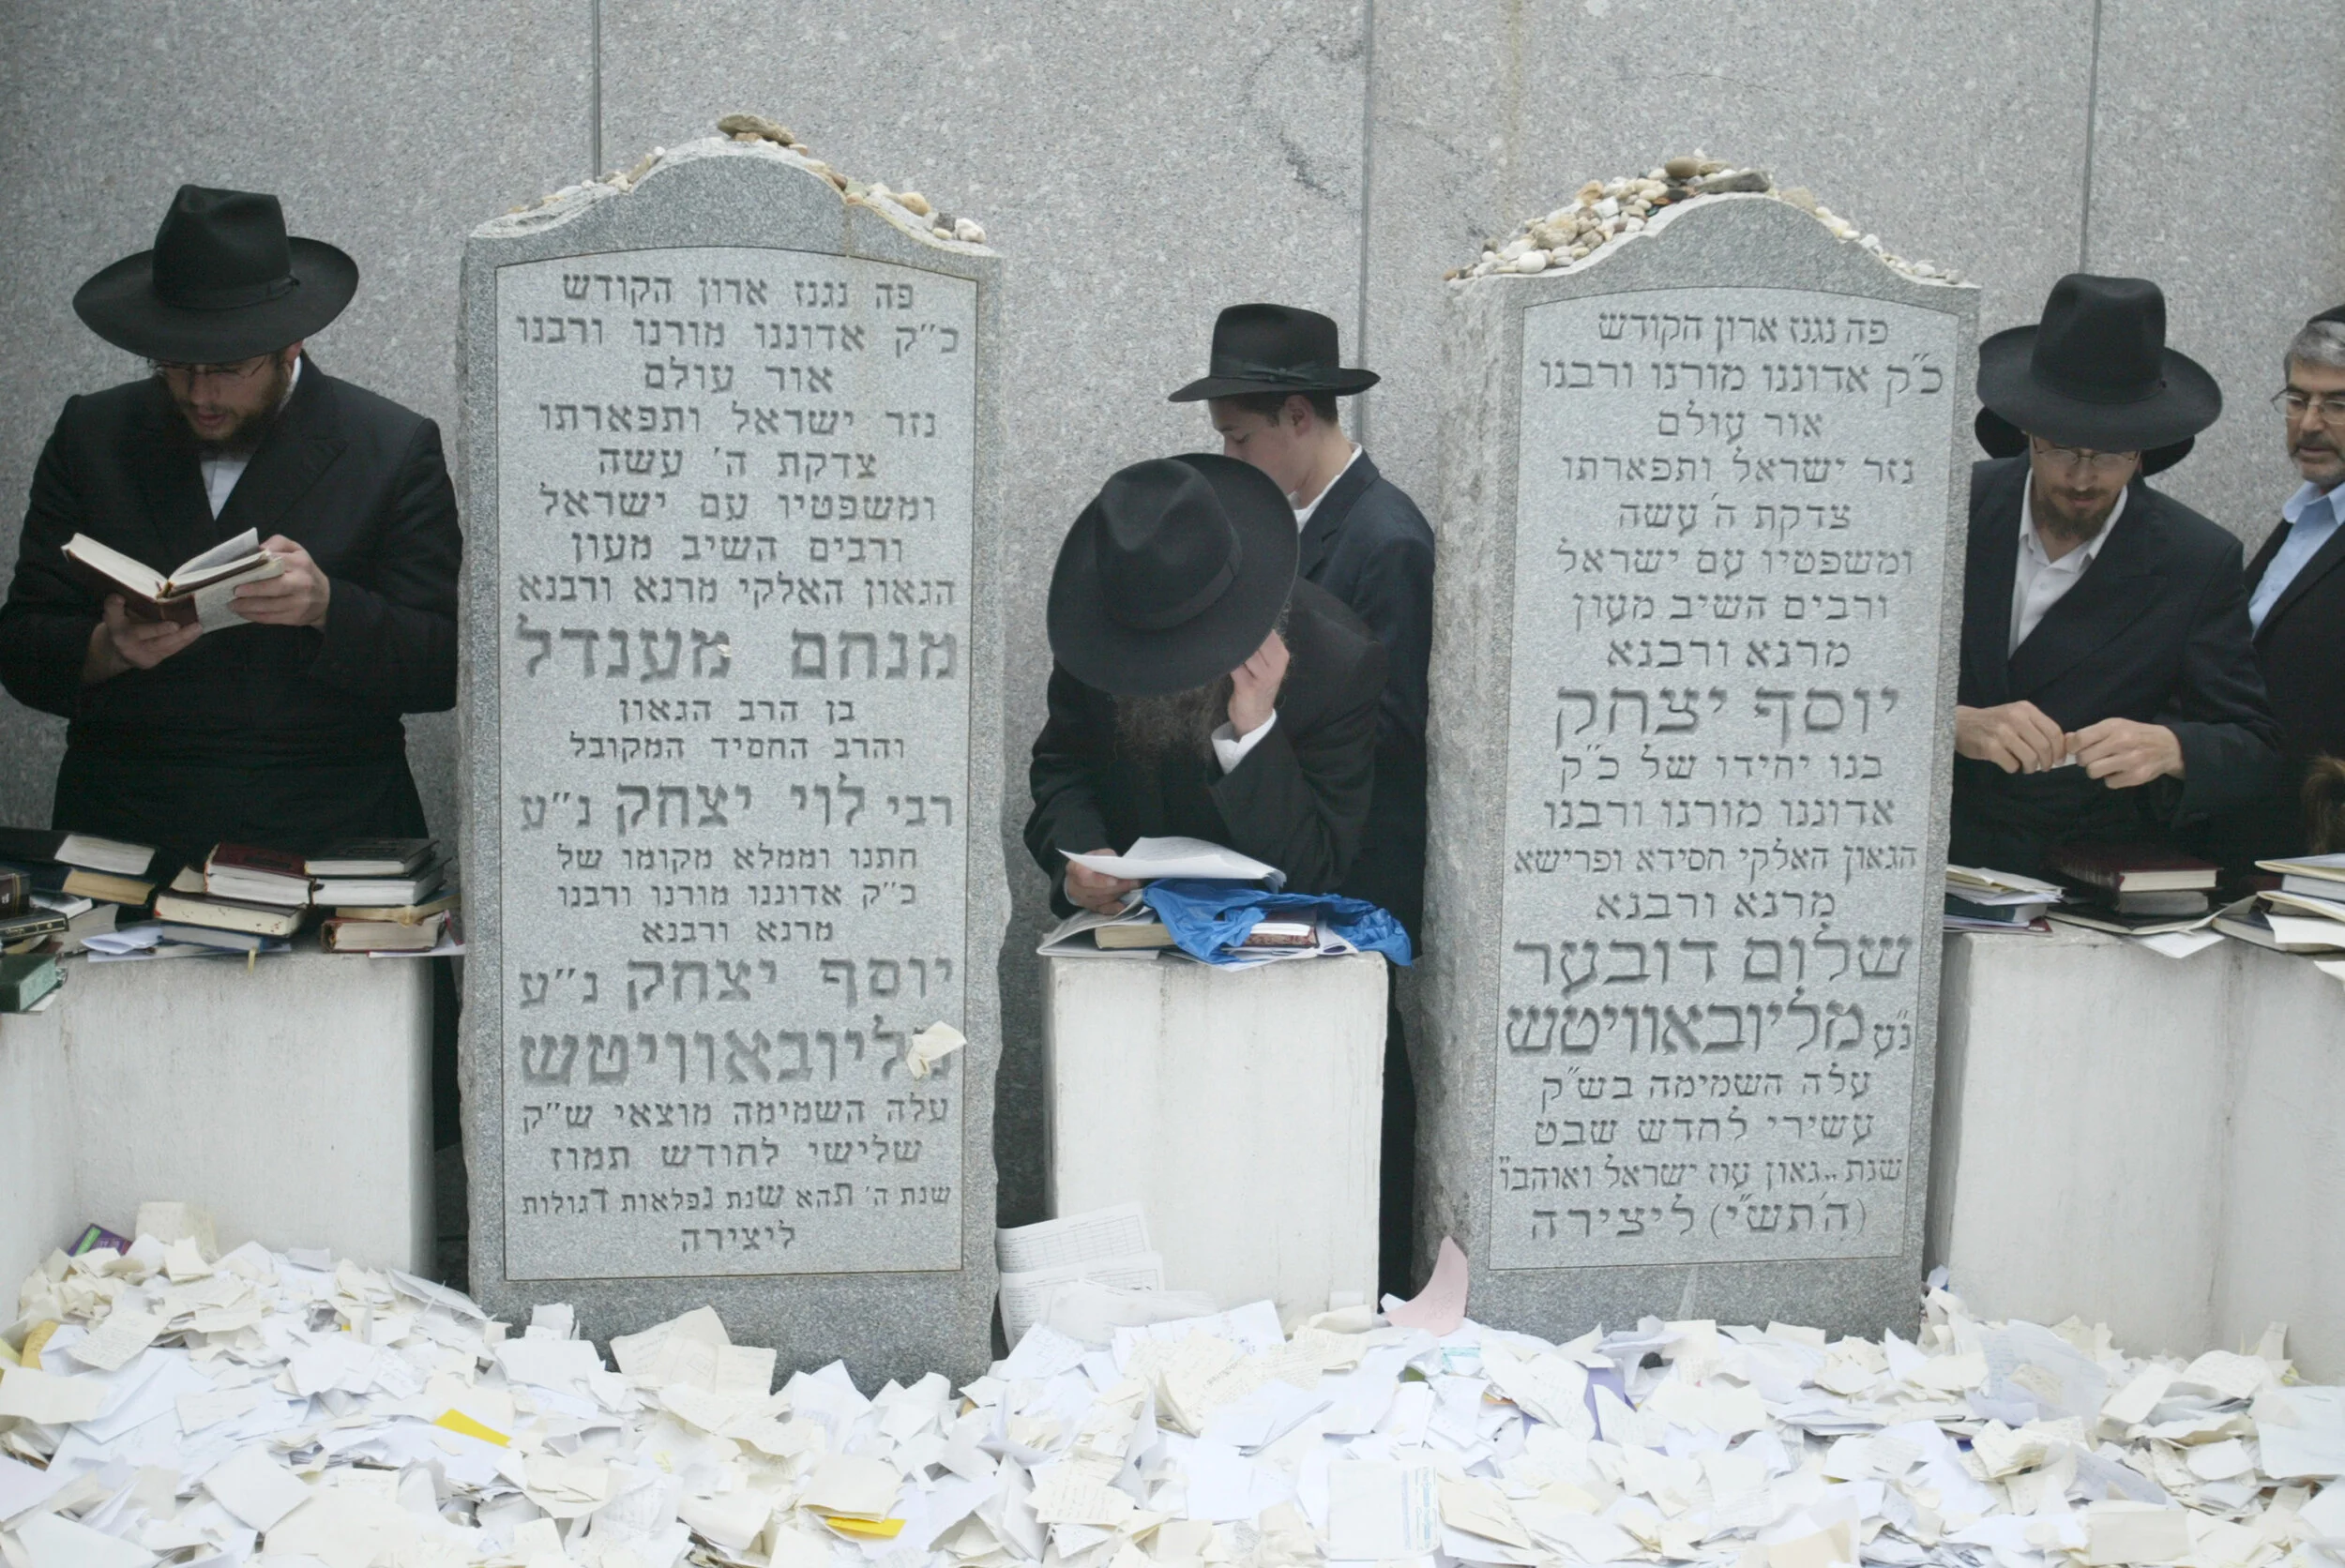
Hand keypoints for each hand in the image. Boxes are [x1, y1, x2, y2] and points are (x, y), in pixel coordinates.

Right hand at [84, 594, 201, 680]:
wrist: (117, 651)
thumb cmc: (124, 624)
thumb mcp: (121, 611)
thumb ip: (130, 602)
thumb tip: (157, 587)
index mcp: (113, 623)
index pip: (112, 612)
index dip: (114, 606)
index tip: (118, 598)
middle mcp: (122, 640)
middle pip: (141, 633)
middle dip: (159, 630)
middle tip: (175, 625)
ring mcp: (137, 653)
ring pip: (162, 644)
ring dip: (182, 636)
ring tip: (197, 627)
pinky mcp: (150, 661)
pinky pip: (170, 650)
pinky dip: (184, 641)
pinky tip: (196, 632)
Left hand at [231, 535, 331, 626]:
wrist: (326, 598)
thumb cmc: (304, 571)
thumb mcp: (296, 550)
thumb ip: (277, 543)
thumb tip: (258, 550)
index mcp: (300, 563)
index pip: (276, 562)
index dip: (257, 566)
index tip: (239, 569)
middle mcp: (302, 583)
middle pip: (274, 587)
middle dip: (252, 590)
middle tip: (234, 591)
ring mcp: (299, 603)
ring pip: (270, 606)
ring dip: (248, 606)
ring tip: (232, 604)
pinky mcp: (295, 618)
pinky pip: (271, 618)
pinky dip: (254, 616)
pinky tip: (243, 613)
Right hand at [1065, 850, 1140, 914]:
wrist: (1080, 876)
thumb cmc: (1090, 863)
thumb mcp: (1096, 854)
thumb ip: (1106, 857)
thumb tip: (1120, 865)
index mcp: (1074, 869)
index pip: (1083, 876)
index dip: (1099, 880)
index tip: (1115, 880)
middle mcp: (1075, 887)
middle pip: (1097, 890)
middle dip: (1118, 886)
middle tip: (1135, 882)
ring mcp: (1083, 899)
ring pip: (1103, 899)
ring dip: (1119, 893)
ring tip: (1134, 886)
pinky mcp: (1091, 907)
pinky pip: (1103, 909)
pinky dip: (1114, 908)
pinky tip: (1124, 904)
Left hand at [1228, 629, 1289, 736]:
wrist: (1255, 718)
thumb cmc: (1257, 686)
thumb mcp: (1264, 664)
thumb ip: (1257, 645)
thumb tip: (1240, 622)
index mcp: (1280, 655)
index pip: (1265, 630)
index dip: (1248, 623)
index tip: (1233, 618)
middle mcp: (1275, 664)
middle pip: (1254, 639)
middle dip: (1238, 634)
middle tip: (1224, 628)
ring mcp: (1263, 676)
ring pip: (1243, 651)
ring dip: (1230, 647)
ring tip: (1219, 642)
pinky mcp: (1248, 686)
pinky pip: (1233, 666)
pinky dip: (1225, 661)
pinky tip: (1219, 659)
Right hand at [1954, 701, 2068, 774]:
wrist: (1959, 723)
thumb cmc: (1991, 722)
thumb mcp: (2015, 716)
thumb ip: (2035, 727)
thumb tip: (2059, 748)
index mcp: (2025, 709)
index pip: (2053, 731)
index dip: (2060, 749)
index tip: (2059, 760)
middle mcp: (2015, 718)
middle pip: (2044, 746)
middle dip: (2047, 762)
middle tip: (2043, 768)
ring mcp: (2002, 732)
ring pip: (2030, 757)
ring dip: (2030, 767)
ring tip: (2026, 768)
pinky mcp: (1990, 746)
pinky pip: (2011, 764)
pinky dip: (2013, 768)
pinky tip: (2008, 764)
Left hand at [2072, 718, 2183, 788]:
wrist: (2168, 746)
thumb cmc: (2134, 734)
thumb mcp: (2114, 726)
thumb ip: (2089, 733)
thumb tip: (2066, 740)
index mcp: (2113, 727)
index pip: (2079, 739)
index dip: (2074, 747)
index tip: (2079, 748)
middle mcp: (2122, 742)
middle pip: (2083, 759)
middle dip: (2085, 759)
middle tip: (2095, 757)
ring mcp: (2130, 760)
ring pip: (2093, 772)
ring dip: (2096, 770)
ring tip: (2106, 764)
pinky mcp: (2137, 776)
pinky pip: (2109, 783)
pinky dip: (2112, 779)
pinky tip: (2120, 771)